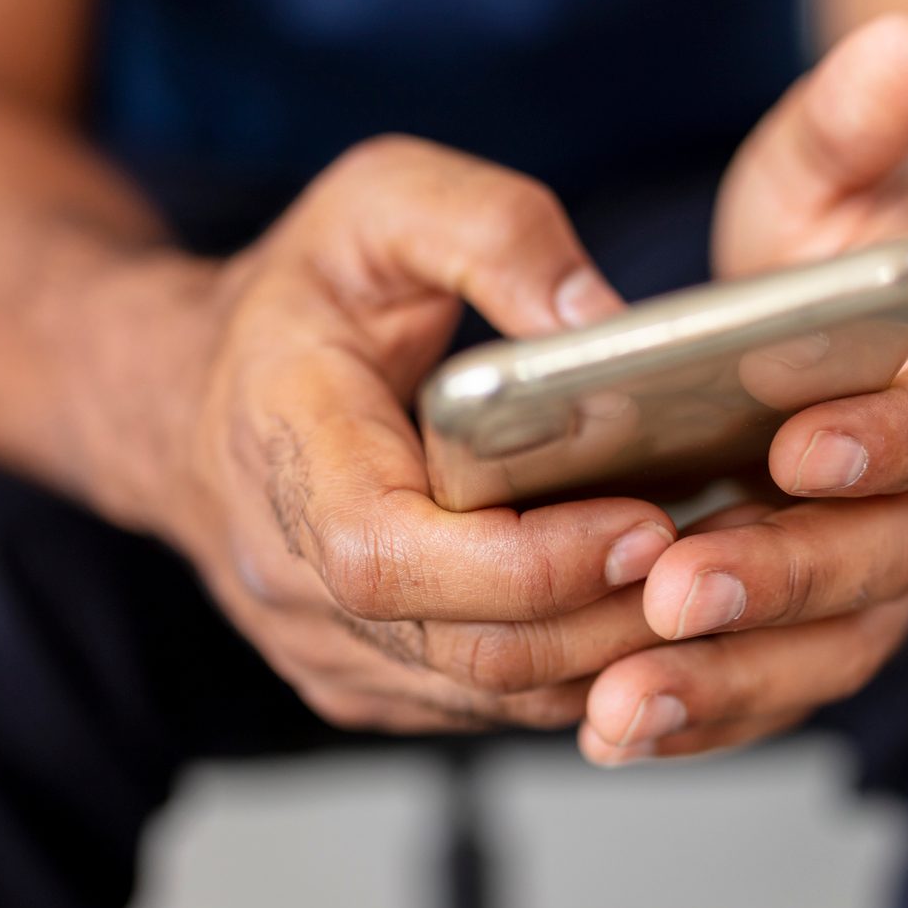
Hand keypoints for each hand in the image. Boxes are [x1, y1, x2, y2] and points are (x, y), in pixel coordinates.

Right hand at [160, 137, 676, 733]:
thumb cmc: (293, 300)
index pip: (393, 558)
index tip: (645, 522)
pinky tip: (649, 611)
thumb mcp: (376, 202)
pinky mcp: (366, 686)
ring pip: (492, 695)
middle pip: (468, 649)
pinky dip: (579, 671)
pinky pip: (488, 705)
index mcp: (286, 452)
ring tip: (710, 585)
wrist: (183, 401)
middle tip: (724, 557)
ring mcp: (324, 648)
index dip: (528, 563)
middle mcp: (291, 578)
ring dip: (613, 656)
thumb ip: (490, 230)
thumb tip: (601, 321)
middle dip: (609, 616)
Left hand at [579, 16, 907, 763]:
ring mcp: (868, 570)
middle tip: (674, 591)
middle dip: (781, 581)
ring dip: (729, 682)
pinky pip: (771, 687)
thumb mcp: (832, 172)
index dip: (888, 437)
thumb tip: (903, 42)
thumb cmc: (831, 245)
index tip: (797, 445)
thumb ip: (858, 124)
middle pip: (885, 562)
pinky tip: (611, 728)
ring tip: (619, 708)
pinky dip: (701, 714)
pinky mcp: (805, 625)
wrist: (837, 331)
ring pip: (827, 650)